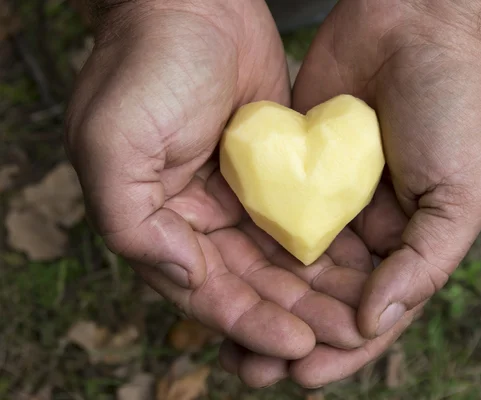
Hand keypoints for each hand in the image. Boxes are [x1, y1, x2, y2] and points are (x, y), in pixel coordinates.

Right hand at [65, 0, 368, 365]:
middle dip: (294, 316)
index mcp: (157, 223)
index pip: (206, 291)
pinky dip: (327, 248)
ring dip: (316, 292)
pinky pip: (302, 222)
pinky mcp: (274, 174)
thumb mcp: (112, 142)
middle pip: (251, 285)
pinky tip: (359, 268)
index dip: (250, 323)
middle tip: (340, 340)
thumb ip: (131, 220)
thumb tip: (181, 277)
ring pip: (281, 262)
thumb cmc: (148, 64)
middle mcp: (198, 219)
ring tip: (357, 317)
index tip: (298, 344)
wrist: (195, 2)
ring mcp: (239, 197)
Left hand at [221, 0, 480, 386]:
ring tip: (231, 341)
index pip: (377, 311)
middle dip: (295, 334)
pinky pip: (273, 215)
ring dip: (267, 303)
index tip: (307, 374)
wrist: (417, 21)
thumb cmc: (456, 105)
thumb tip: (374, 322)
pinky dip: (253, 249)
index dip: (345, 347)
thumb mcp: (463, 192)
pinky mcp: (297, 165)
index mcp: (414, 241)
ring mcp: (330, 197)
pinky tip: (225, 276)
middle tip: (254, 370)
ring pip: (294, 265)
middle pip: (328, 297)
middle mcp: (369, 228)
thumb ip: (424, 262)